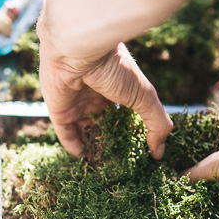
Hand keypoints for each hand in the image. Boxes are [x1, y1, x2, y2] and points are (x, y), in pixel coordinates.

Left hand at [39, 39, 172, 158]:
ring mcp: (76, 103)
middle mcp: (96, 97)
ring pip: (85, 131)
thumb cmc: (115, 68)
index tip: (139, 153)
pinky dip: (74, 146)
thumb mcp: (144, 96)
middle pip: (104, 126)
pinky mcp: (59, 110)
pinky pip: (65, 133)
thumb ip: (156, 123)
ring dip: (93, 148)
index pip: (123, 116)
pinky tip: (84, 159)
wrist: (79, 50)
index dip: (130, 133)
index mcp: (117, 90)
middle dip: (111, 144)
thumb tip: (159, 152)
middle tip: (120, 166)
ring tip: (103, 168)